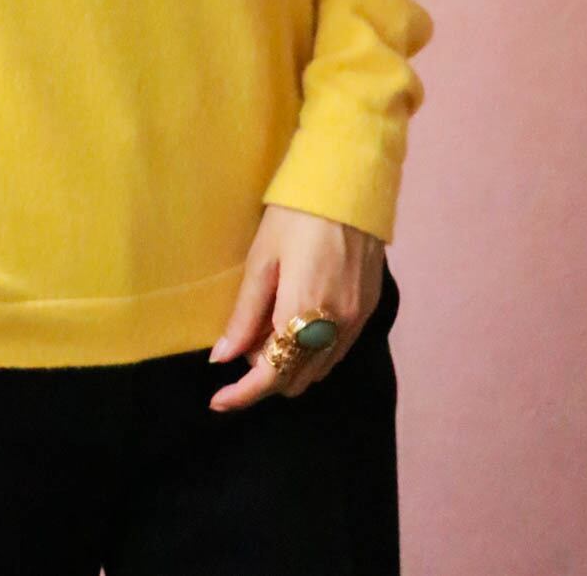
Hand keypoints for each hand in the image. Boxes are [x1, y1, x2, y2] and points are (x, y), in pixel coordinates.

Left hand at [207, 203, 385, 410]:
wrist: (350, 186)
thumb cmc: (296, 215)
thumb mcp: (262, 260)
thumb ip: (244, 315)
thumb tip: (223, 358)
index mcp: (305, 312)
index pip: (273, 374)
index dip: (243, 394)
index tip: (217, 400)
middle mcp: (337, 327)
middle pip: (297, 379)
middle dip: (265, 372)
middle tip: (244, 339)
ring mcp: (358, 321)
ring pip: (318, 369)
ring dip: (289, 363)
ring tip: (266, 325)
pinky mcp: (369, 310)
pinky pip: (335, 351)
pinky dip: (311, 349)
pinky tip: (293, 319)